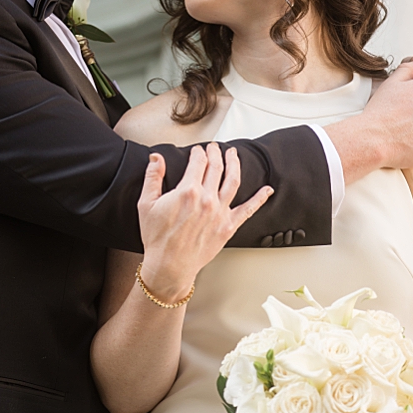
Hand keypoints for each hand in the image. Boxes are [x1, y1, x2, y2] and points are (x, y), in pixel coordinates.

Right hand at [137, 144, 273, 300]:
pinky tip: (266, 190)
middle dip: (215, 154)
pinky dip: (259, 198)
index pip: (197, 162)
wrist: (169, 265)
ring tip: (234, 155)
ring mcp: (220, 212)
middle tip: (214, 148)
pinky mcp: (228, 226)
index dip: (198, 153)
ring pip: (233, 181)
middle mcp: (207, 199)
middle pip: (216, 168)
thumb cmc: (157, 238)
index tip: (197, 150)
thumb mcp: (146, 204)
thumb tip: (156, 158)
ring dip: (235, 164)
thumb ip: (152, 177)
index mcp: (187, 191)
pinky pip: (248, 209)